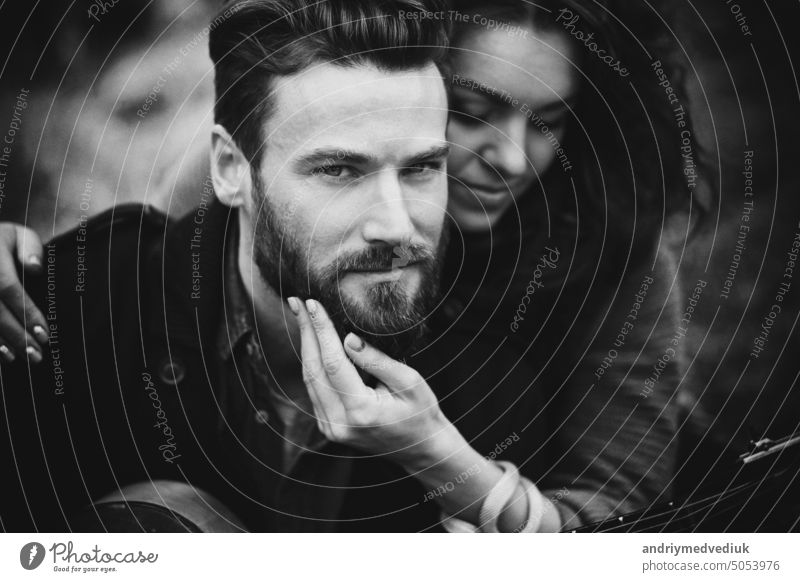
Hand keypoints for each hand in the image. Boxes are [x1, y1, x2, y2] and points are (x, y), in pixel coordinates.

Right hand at [0, 223, 46, 363]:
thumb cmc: (0, 241)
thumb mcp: (17, 235)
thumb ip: (30, 247)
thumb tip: (35, 268)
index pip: (8, 288)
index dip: (26, 312)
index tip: (45, 333)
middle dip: (16, 335)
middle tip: (38, 354)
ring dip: (0, 343)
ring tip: (21, 358)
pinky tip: (1, 355)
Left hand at [289, 297, 450, 466]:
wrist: (421, 449)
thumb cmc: (421, 414)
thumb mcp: (410, 381)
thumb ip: (377, 360)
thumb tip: (348, 338)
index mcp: (361, 411)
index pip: (333, 362)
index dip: (321, 330)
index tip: (312, 304)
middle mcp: (339, 423)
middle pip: (313, 370)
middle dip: (305, 333)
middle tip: (297, 303)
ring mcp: (330, 428)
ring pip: (310, 380)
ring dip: (306, 346)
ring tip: (303, 317)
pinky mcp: (328, 427)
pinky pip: (315, 389)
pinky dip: (314, 363)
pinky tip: (314, 342)